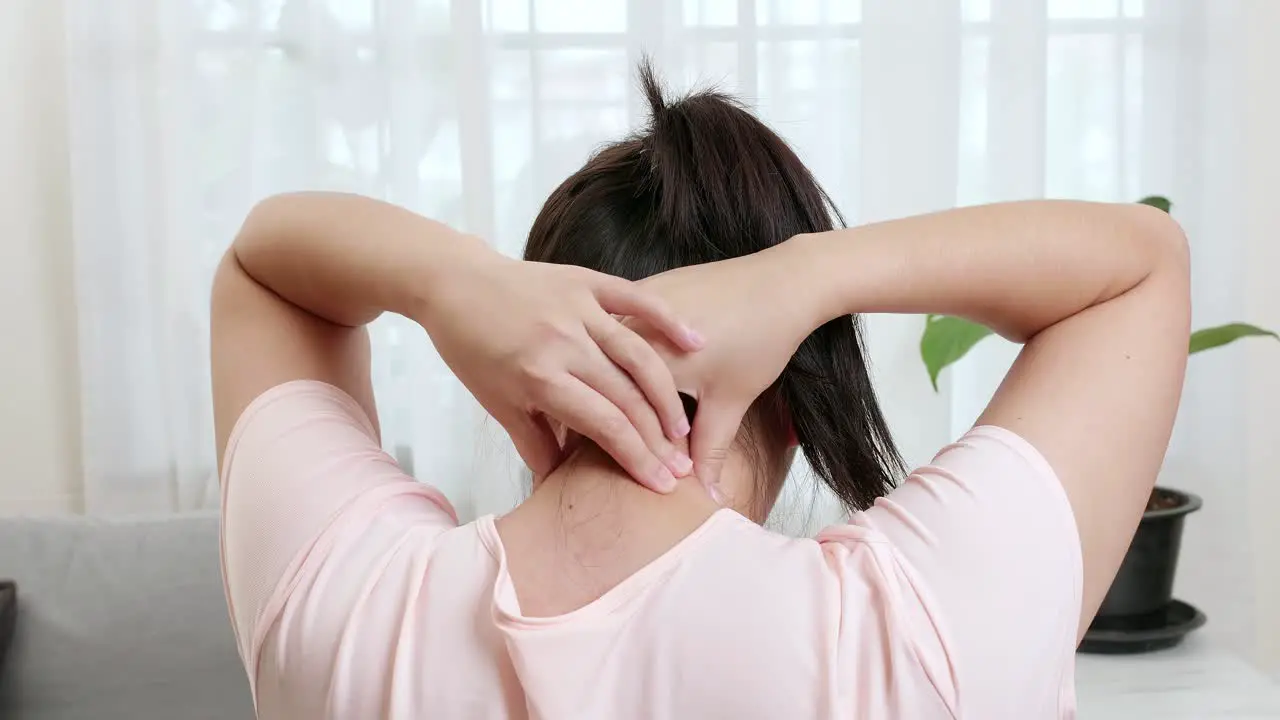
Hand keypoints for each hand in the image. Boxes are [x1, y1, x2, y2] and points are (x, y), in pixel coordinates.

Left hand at [419, 244, 703, 490]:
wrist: (454, 283)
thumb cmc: (471, 347)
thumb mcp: (496, 401)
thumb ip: (533, 441)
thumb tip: (558, 482)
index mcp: (539, 377)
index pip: (604, 424)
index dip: (637, 457)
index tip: (661, 484)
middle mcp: (563, 343)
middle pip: (627, 396)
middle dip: (659, 438)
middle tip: (683, 467)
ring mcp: (578, 308)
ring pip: (638, 355)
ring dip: (667, 394)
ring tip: (684, 428)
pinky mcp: (585, 280)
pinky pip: (634, 299)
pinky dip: (666, 319)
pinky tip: (694, 341)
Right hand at [626, 240, 820, 488]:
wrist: (782, 282)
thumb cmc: (759, 342)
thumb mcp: (731, 403)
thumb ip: (709, 453)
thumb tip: (707, 499)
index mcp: (650, 359)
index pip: (625, 413)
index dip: (628, 446)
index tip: (629, 467)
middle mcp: (634, 327)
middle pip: (612, 383)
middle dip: (617, 416)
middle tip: (621, 445)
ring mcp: (637, 303)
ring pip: (612, 353)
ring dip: (615, 381)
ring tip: (621, 407)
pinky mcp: (647, 289)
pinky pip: (623, 326)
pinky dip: (622, 350)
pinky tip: (627, 368)